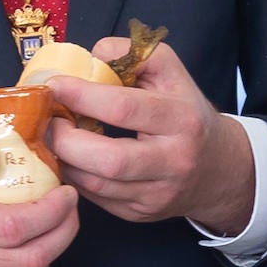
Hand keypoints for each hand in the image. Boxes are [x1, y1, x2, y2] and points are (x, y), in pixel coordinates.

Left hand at [47, 39, 254, 234]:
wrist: (218, 168)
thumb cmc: (184, 111)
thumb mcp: (170, 71)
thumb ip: (132, 53)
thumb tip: (90, 57)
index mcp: (181, 118)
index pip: (124, 108)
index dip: (82, 95)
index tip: (54, 85)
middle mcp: (173, 160)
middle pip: (110, 159)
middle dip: (66, 139)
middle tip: (47, 120)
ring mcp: (157, 193)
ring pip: (98, 185)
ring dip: (64, 161)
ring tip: (50, 138)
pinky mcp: (141, 213)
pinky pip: (97, 199)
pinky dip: (74, 178)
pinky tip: (67, 158)